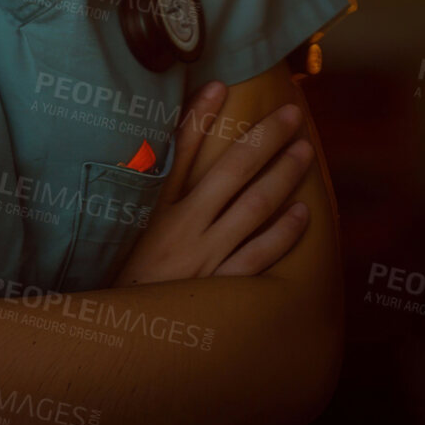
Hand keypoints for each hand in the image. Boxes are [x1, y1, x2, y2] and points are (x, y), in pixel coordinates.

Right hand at [112, 81, 314, 284]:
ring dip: (282, 176)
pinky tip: (302, 213)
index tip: (221, 85)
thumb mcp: (125, 231)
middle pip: (231, 171)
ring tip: (304, 151)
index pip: (179, 151)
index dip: (200, 116)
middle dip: (264, 138)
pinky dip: (283, 233)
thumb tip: (160, 147)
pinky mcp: (221, 289)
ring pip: (253, 208)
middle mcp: (182, 227)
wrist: (119, 340)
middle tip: (291, 114)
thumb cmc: (125, 278)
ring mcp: (206, 258)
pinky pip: (260, 256)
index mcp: (153, 209)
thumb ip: (144, 190)